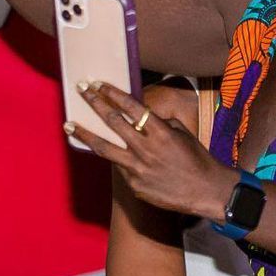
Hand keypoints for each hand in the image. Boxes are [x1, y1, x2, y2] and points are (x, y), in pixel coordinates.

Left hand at [74, 82, 233, 218]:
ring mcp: (137, 169)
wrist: (206, 191)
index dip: (112, 93)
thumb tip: (142, 118)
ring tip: (68, 124)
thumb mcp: (182, 133)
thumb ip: (160, 124)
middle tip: (81, 90)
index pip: (131, 107)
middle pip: (113, 122)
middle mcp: (145, 149)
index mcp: (160, 132)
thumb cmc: (197, 160)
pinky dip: (114, 158)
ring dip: (84, 133)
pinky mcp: (135, 186)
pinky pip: (120, 167)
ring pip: (104, 148)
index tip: (98, 84)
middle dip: (95, 103)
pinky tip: (106, 152)